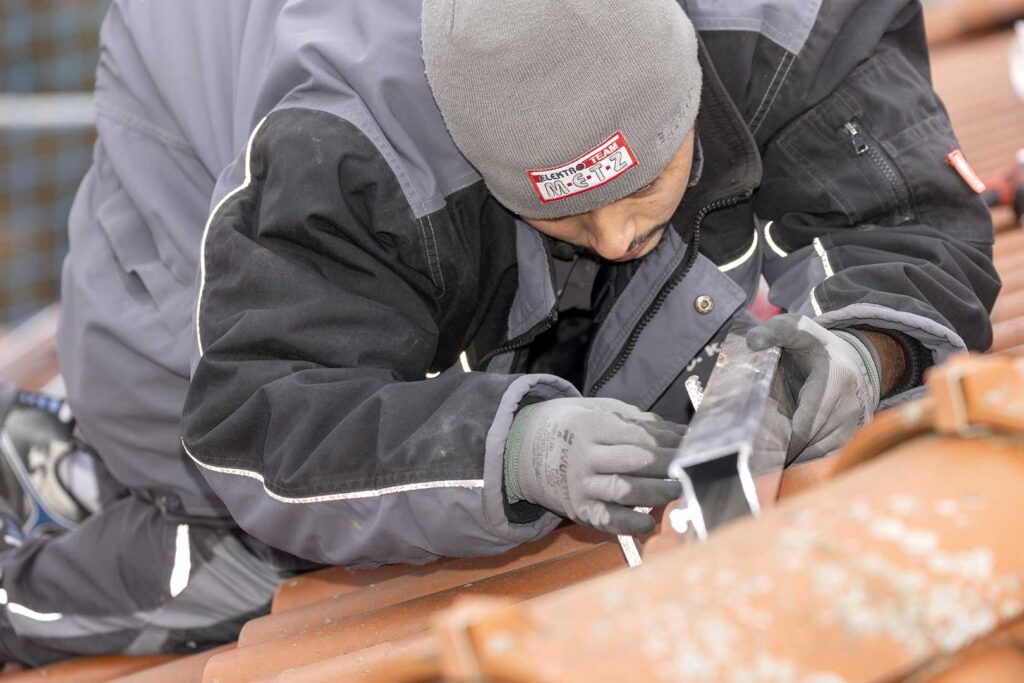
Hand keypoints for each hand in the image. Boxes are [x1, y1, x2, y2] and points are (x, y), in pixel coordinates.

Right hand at [504, 398, 684, 534]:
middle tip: (690, 467)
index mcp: (590, 425)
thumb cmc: (573, 426)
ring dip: (655, 493)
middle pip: (633, 462)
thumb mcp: (598, 410)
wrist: (524, 449)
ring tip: (677, 491)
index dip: (668, 440)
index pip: (637, 435)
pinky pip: (607, 520)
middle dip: (666, 466)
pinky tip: (648, 523)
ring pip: (623, 491)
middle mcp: (584, 456)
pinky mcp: (577, 508)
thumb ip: (637, 420)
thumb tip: (678, 431)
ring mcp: (580, 484)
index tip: (692, 443)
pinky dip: (630, 525)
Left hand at [747, 314, 879, 460]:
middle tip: (755, 460)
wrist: (852, 360)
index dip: (785, 440)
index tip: (759, 446)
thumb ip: (776, 331)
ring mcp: (856, 424)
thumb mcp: (798, 330)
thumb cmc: (815, 347)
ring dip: (795, 461)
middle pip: (812, 443)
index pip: (808, 422)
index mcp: (835, 379)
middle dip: (784, 453)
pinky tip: (788, 466)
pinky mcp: (855, 437)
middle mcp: (851, 405)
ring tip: (767, 465)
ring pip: (821, 455)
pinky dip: (808, 463)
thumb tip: (752, 342)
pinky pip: (830, 459)